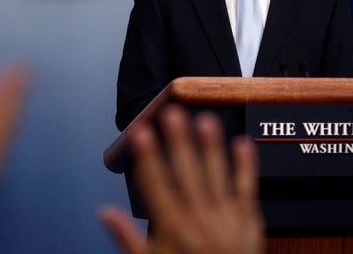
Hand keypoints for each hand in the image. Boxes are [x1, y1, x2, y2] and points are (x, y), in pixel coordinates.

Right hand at [99, 106, 263, 253]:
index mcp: (172, 229)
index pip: (156, 185)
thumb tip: (104, 213)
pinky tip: (242, 142)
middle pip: (187, 174)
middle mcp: (198, 221)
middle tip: (173, 114)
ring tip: (206, 120)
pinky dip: (246, 166)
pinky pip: (247, 189)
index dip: (148, 157)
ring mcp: (225, 219)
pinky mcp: (248, 221)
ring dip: (211, 147)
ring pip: (217, 176)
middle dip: (179, 142)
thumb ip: (126, 237)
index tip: (141, 133)